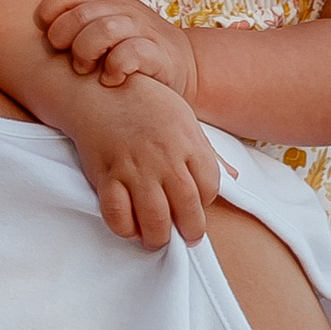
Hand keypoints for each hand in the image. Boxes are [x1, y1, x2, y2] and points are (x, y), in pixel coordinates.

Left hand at [36, 0, 197, 95]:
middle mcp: (122, 8)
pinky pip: (129, 54)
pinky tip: (111, 80)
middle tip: (69, 59)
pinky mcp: (157, 53)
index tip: (52, 38)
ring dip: (88, 52)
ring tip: (87, 70)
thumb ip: (72, 0)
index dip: (50, 14)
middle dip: (66, 39)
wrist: (183, 63)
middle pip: (81, 14)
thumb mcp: (103, 14)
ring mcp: (142, 28)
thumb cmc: (132, 42)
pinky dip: (114, 69)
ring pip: (104, 29)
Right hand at [63, 73, 224, 247]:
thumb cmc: (145, 104)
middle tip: (187, 236)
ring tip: (157, 239)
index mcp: (187, 142)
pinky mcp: (106, 176)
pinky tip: (129, 227)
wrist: (97, 91)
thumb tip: (233, 178)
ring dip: (159, 237)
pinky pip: (116, 213)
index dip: (206, 203)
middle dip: (191, 230)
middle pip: (187, 209)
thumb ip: (207, 152)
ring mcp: (134, 168)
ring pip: (154, 218)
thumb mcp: (185, 119)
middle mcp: (163, 158)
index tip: (197, 206)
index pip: (210, 187)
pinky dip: (124, 228)